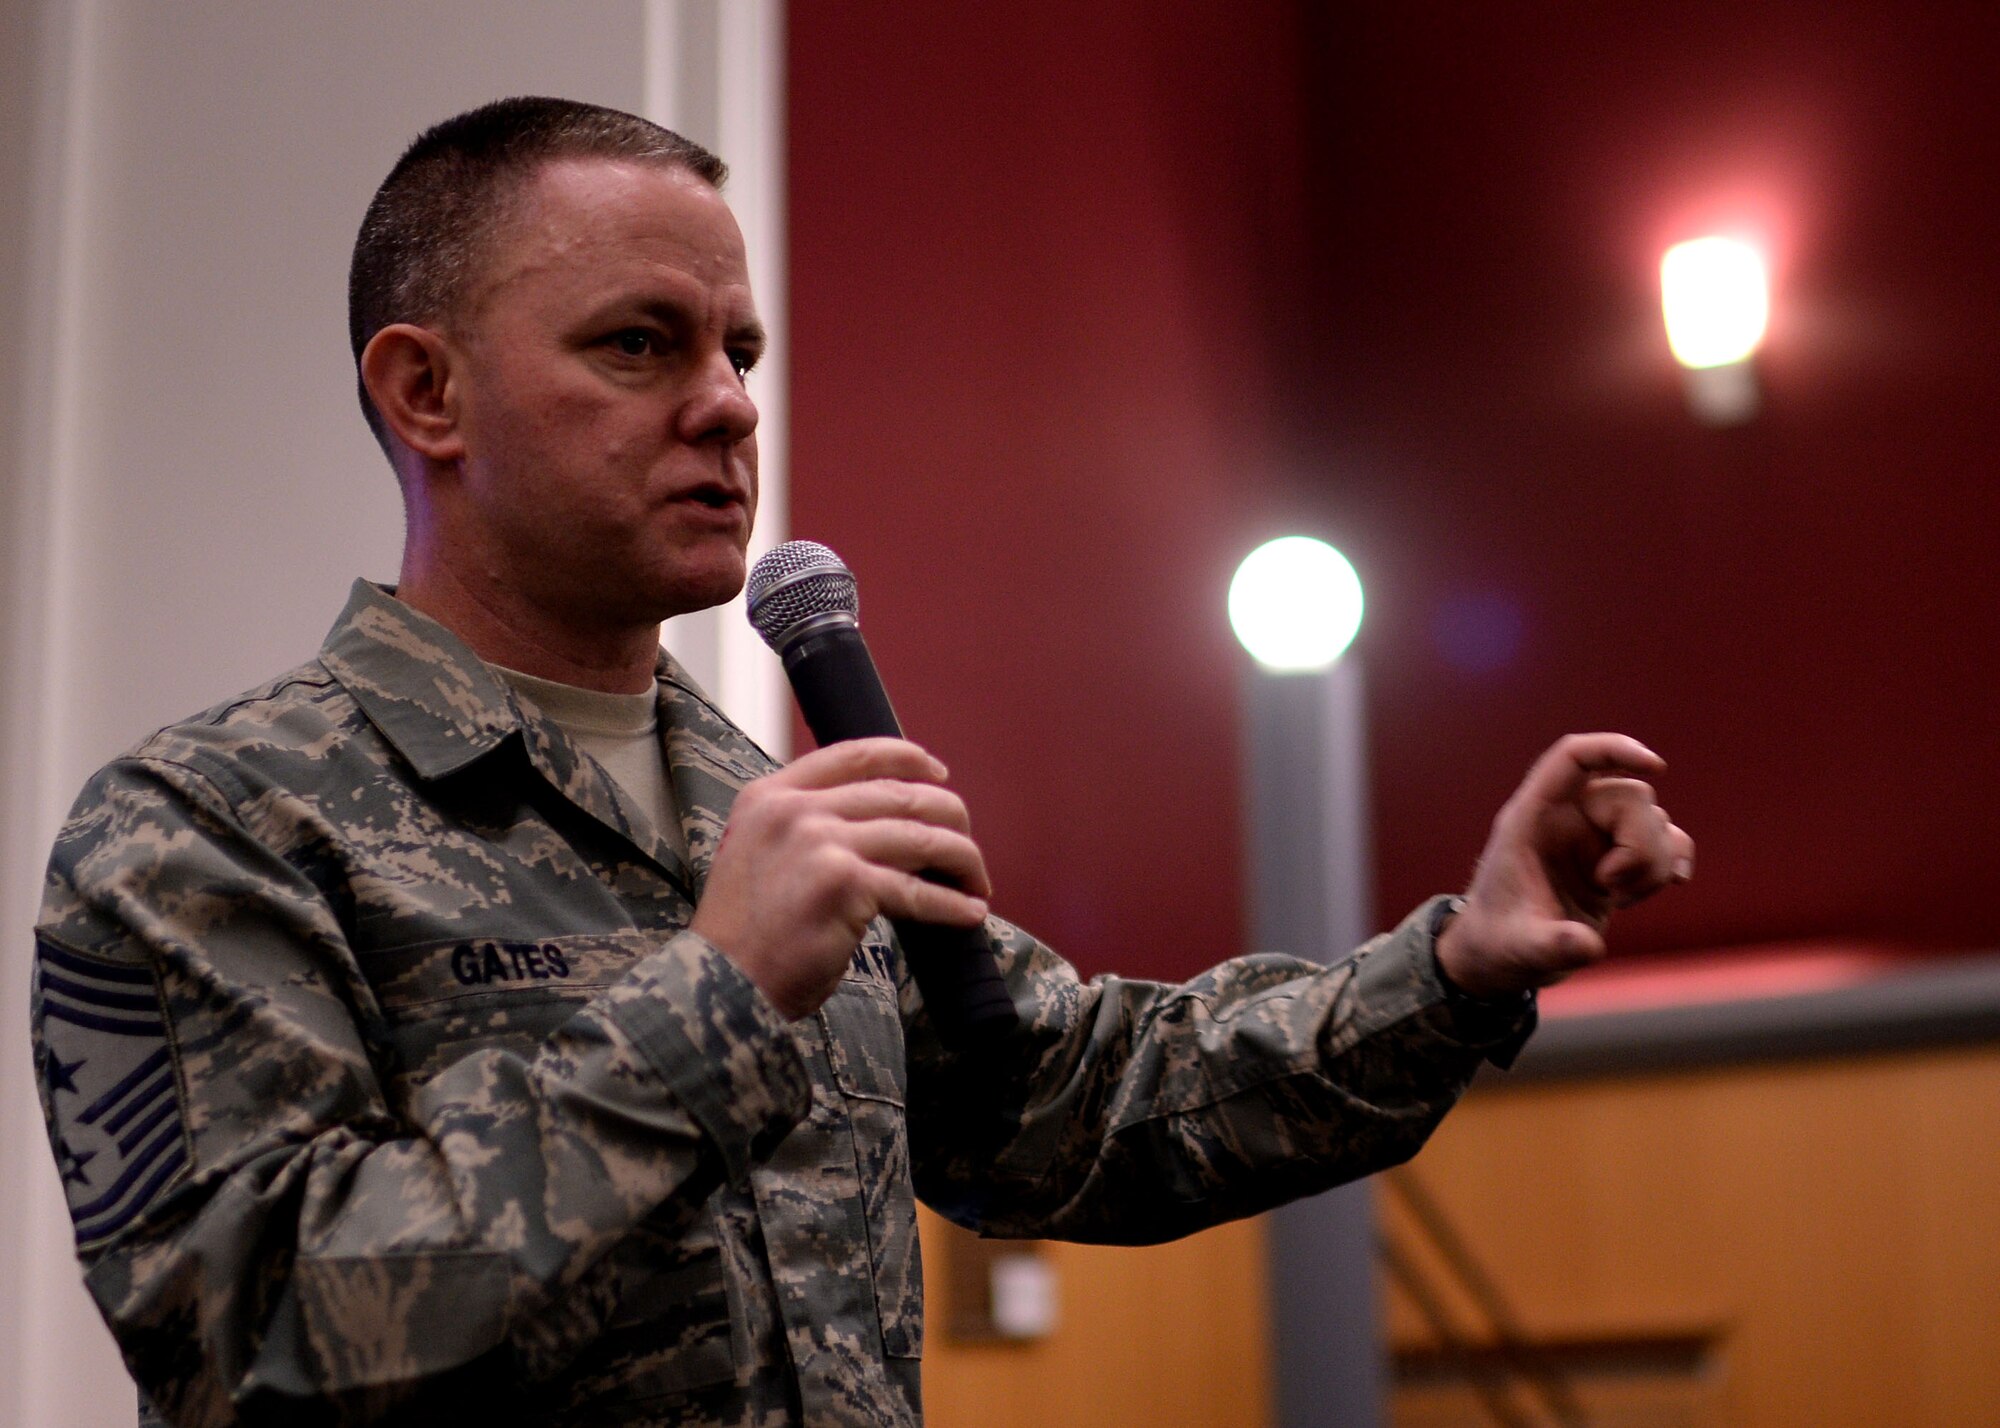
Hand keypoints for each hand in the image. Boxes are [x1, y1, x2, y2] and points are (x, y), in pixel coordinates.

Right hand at [690, 739, 991, 1018]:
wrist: (721, 984)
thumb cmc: (745, 934)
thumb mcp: (757, 853)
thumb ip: (801, 826)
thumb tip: (877, 820)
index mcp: (771, 796)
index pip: (853, 755)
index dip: (906, 757)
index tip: (938, 772)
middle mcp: (796, 811)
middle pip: (899, 794)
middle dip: (948, 816)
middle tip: (965, 844)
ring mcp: (821, 844)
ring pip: (919, 837)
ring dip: (960, 860)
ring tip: (978, 881)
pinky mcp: (846, 886)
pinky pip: (917, 891)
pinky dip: (952, 904)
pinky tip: (970, 913)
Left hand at [1435, 733, 1693, 999]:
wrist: (1506, 954)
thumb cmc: (1501, 942)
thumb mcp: (1522, 948)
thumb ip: (1551, 945)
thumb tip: (1587, 946)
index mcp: (1532, 818)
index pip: (1572, 757)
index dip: (1612, 749)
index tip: (1655, 766)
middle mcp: (1566, 817)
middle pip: (1629, 796)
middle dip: (1640, 844)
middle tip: (1612, 889)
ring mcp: (1594, 835)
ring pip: (1654, 819)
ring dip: (1654, 862)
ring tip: (1620, 900)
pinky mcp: (1617, 858)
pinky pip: (1665, 839)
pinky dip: (1673, 859)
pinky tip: (1674, 882)